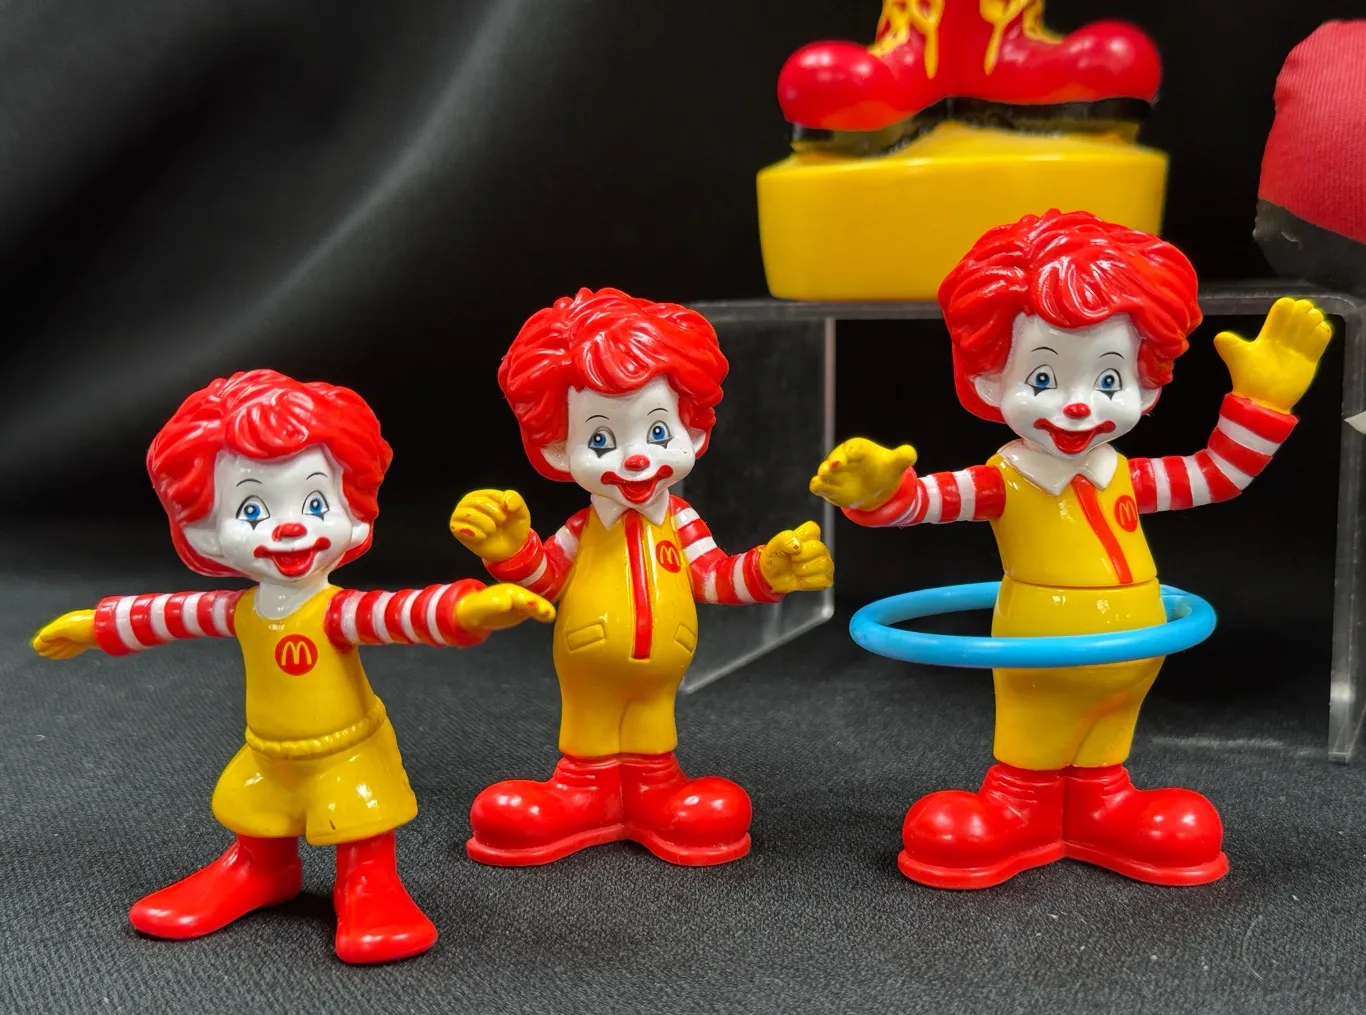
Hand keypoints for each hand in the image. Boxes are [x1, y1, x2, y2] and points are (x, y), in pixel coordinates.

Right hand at [32, 610, 97, 658]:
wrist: (107, 629)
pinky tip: (63, 655)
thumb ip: (51, 633)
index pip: (50, 632)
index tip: (36, 647)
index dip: (43, 640)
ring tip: (49, 655)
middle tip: (41, 652)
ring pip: (65, 644)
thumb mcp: (63, 629)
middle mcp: (73, 627)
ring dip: (56, 650)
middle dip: (48, 645)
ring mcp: (81, 635)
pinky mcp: (89, 642)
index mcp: (65, 622)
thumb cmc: (85, 627)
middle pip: (57, 638)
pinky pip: (74, 648)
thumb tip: (42, 638)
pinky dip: (66, 652)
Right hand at [449, 489, 530, 561]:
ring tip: (492, 530)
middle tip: (501, 523)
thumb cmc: (512, 527)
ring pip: (469, 515)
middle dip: (495, 515)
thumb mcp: (521, 512)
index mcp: (482, 494)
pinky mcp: (456, 529)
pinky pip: (462, 529)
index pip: (491, 495)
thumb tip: (505, 502)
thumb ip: (515, 500)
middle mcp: (468, 502)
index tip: (507, 516)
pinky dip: (478, 535)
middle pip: (479, 503)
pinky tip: (484, 537)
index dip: (503, 507)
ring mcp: (460, 515)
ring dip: (486, 525)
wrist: (510, 549)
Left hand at [455, 584, 555, 631]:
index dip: (523, 599)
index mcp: (504, 591)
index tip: (531, 604)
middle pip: (528, 597)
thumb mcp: (481, 607)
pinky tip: (550, 617)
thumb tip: (506, 601)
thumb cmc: (476, 609)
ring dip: (542, 608)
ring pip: (534, 603)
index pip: (515, 594)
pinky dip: (544, 612)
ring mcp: (522, 601)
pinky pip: (536, 610)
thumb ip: (493, 604)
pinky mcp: (525, 609)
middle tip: (544, 610)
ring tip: (549, 614)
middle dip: (536, 603)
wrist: (476, 614)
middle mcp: (516, 594)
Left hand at [759, 521, 832, 593]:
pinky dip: (808, 582)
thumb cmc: (776, 557)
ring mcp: (825, 562)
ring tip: (795, 570)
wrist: (772, 577)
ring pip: (824, 564)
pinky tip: (801, 579)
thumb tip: (797, 546)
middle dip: (800, 557)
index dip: (800, 539)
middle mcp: (820, 547)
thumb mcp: (775, 545)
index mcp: (809, 534)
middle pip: (819, 548)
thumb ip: (785, 540)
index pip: (812, 529)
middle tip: (791, 560)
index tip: (790, 547)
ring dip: (804, 570)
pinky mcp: (826, 578)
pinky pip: (823, 580)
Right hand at [809, 438, 916, 509]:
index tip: (847, 459)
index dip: (849, 453)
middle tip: (834, 468)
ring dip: (822, 475)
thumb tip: (910, 454)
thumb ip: (904, 456)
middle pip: (834, 458)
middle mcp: (843, 458)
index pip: (852, 448)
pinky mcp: (829, 487)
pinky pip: (818, 485)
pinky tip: (819, 487)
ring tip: (823, 479)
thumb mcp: (897, 463)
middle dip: (832, 463)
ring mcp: (834, 473)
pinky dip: (818, 486)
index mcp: (858, 448)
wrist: (877, 488)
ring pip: (824, 472)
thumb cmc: (884, 470)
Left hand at [1215, 297, 1332, 413]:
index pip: (1281, 312)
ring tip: (1314, 323)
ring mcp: (1298, 349)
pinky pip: (1321, 340)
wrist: (1264, 401)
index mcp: (1268, 335)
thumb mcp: (1238, 359)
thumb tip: (1219, 337)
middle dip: (1304, 310)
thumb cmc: (1250, 379)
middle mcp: (1284, 339)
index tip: (1289, 307)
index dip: (1287, 306)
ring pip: (1312, 325)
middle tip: (1306, 314)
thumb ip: (1230, 346)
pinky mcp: (1310, 360)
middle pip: (1299, 315)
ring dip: (1315, 319)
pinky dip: (1323, 332)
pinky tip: (1320, 331)